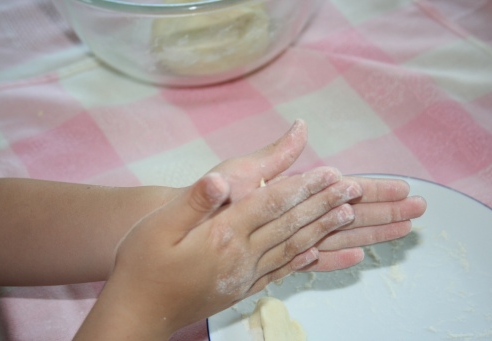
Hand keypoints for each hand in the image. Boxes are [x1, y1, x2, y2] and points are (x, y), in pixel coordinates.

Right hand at [82, 167, 362, 338]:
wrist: (138, 313)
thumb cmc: (141, 267)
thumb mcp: (158, 227)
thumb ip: (194, 202)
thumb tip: (220, 180)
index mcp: (222, 234)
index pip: (272, 203)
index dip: (304, 185)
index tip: (330, 172)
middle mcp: (241, 256)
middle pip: (290, 223)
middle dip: (323, 203)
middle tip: (353, 188)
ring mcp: (245, 276)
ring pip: (293, 247)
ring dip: (322, 228)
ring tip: (347, 214)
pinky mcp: (242, 289)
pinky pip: (281, 272)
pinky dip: (303, 260)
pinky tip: (317, 253)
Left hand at [206, 120, 426, 271]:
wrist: (183, 225)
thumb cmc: (208, 195)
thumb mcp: (245, 170)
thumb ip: (277, 156)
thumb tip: (302, 125)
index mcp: (294, 191)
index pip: (343, 188)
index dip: (375, 188)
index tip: (404, 188)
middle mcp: (297, 213)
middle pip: (350, 212)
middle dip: (384, 211)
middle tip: (419, 212)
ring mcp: (289, 236)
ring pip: (338, 235)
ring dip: (371, 234)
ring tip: (403, 233)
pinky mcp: (275, 256)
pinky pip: (310, 260)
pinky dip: (333, 259)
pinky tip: (356, 257)